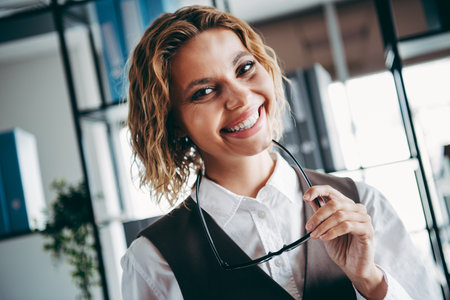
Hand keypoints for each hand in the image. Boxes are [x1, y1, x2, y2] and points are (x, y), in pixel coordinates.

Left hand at [303, 185, 386, 299]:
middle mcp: (356, 208)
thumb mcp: (326, 228)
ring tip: (315, 235)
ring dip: (324, 226)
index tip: (305, 197)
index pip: (331, 191)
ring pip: (340, 215)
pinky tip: (325, 238)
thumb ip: (320, 214)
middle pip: (334, 203)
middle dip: (318, 215)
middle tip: (309, 227)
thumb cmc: (341, 247)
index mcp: (345, 205)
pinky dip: (333, 232)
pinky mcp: (367, 230)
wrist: (353, 267)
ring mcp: (363, 218)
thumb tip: (309, 199)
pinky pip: (347, 226)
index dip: (317, 191)